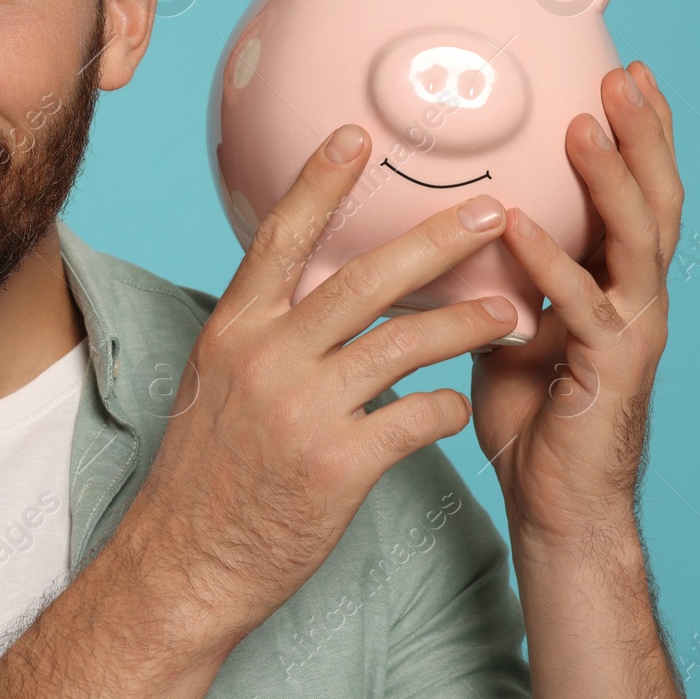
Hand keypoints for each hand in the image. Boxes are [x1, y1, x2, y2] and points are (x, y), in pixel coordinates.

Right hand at [124, 122, 519, 649]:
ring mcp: (303, 410)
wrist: (187, 560)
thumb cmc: (205, 472)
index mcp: (233, 330)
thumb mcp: (216, 382)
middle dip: (436, 240)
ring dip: (467, 323)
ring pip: (405, 344)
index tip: (356, 138)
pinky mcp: (339, 465)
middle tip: (490, 211)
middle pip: (364, 279)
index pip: (279, 239)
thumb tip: (308, 291)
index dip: (320, 184)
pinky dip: (446, 409)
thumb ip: (262, 333)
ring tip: (511, 310)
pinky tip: (457, 409)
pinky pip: (417, 420)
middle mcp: (267, 358)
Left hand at [470, 61, 681, 548]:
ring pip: (634, 242)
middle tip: (623, 74)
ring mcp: (631, 333)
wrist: (554, 502)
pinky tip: (521, 223)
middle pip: (653, 200)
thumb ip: (500, 272)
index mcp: (616, 281)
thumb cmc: (533, 414)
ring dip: (608, 182)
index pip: (633, 193)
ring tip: (583, 127)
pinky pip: (584, 306)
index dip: (633, 135)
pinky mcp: (607, 372)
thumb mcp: (512, 322)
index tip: (620, 73)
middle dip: (641, 134)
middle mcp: (636, 298)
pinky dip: (553, 261)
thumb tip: (453, 224)